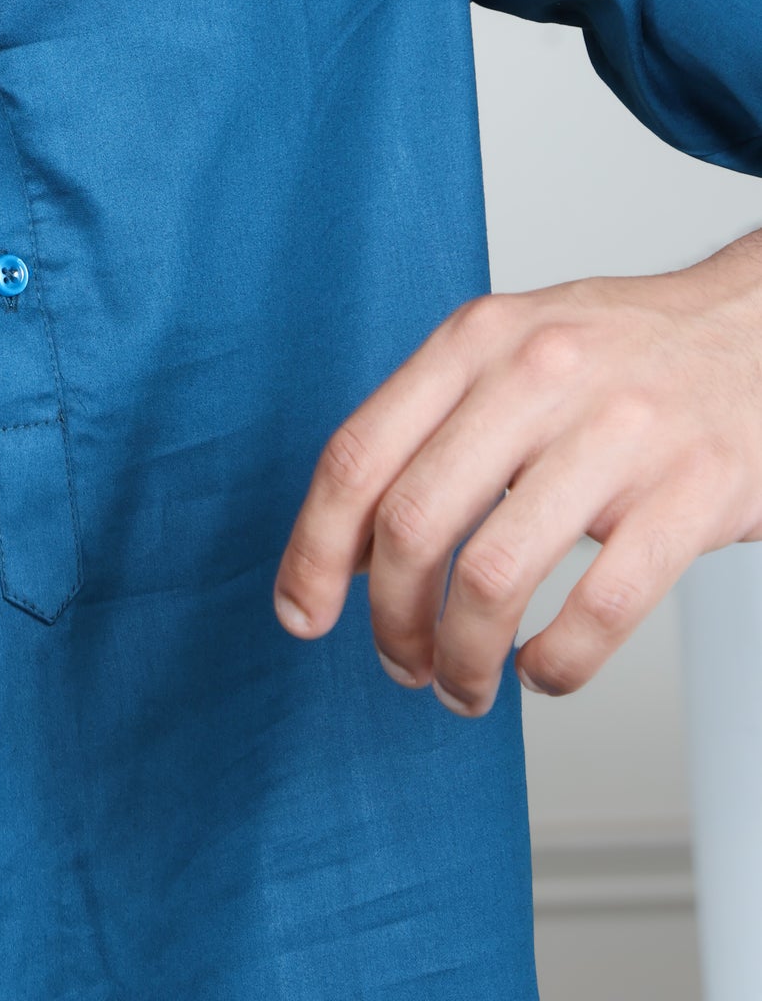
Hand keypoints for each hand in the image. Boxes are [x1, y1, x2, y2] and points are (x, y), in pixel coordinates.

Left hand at [272, 230, 761, 715]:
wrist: (758, 333)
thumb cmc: (620, 354)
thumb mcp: (509, 348)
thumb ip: (429, 423)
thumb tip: (349, 539)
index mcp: (475, 340)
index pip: (358, 455)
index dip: (314, 551)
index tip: (301, 613)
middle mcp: (536, 375)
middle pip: (414, 523)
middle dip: (390, 619)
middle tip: (399, 660)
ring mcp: (619, 434)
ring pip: (494, 576)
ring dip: (462, 657)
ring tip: (463, 684)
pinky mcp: (693, 494)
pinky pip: (600, 609)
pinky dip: (556, 665)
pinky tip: (543, 672)